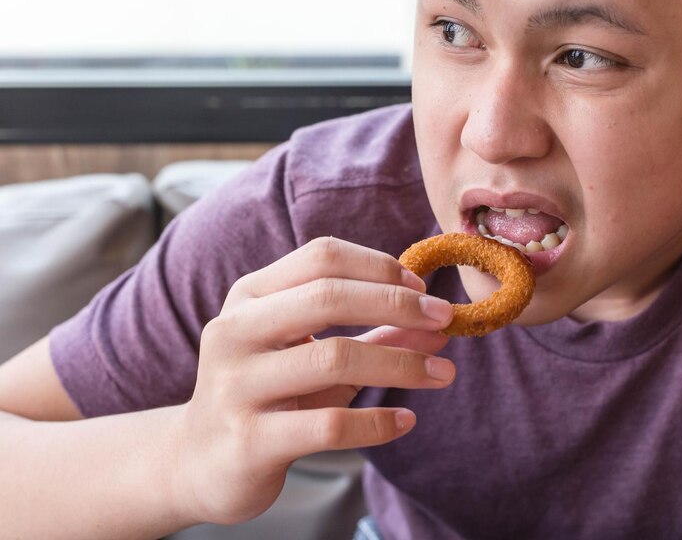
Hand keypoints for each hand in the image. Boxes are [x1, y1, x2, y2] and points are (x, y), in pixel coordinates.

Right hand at [170, 237, 453, 525]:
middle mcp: (235, 331)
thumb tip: (439, 327)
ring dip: (401, 363)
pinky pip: (329, 425)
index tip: (424, 287)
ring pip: (334, 359)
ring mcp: (236, 386)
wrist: (198, 463)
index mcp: (250, 297)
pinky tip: (406, 422)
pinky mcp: (249, 440)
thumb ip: (374, 336)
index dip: (379, 266)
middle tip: (445, 319)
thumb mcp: (315, 355)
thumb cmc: (268, 394)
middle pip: (328, 296)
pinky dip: (378, 422)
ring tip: (443, 374)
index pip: (321, 256)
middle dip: (397, 304)